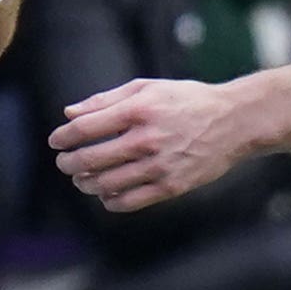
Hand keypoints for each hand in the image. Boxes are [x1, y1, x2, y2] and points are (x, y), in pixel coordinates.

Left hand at [50, 76, 248, 211]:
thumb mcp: (148, 88)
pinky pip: (128, 202)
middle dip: (69, 164)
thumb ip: (106, 100)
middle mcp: (146, 139)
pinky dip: (110, 200)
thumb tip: (70, 113)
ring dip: (86, 184)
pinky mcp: (171, 186)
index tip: (56, 142)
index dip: (63, 137)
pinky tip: (106, 193)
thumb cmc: (187, 101)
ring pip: (106, 184)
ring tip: (82, 179)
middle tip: (64, 163)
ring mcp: (159, 166)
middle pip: (90, 159)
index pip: (85, 128)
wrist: (234, 122)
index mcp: (138, 110)